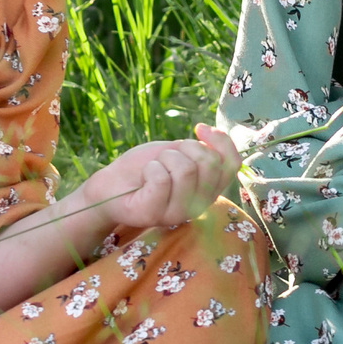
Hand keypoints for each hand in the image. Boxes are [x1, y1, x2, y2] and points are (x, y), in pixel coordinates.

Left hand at [77, 124, 238, 234]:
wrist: (110, 184)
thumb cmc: (145, 167)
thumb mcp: (178, 152)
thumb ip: (201, 148)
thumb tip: (210, 132)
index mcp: (209, 190)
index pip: (232, 164)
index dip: (220, 140)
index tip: (198, 128)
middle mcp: (199, 205)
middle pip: (209, 163)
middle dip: (185, 148)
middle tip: (166, 157)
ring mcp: (178, 213)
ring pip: (186, 170)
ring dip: (165, 158)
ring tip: (153, 168)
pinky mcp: (154, 215)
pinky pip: (161, 179)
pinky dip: (150, 168)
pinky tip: (144, 177)